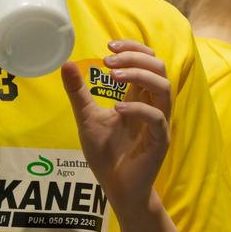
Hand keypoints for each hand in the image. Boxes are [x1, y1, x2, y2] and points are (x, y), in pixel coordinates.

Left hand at [61, 40, 171, 217]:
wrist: (116, 187)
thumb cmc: (106, 153)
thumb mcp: (86, 117)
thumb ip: (79, 92)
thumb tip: (65, 63)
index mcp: (139, 97)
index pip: (147, 62)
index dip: (133, 48)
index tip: (109, 44)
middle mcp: (152, 105)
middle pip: (159, 68)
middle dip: (136, 57)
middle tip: (109, 59)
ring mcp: (158, 123)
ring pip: (164, 88)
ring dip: (139, 75)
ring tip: (114, 75)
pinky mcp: (159, 141)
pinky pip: (157, 118)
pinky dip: (138, 108)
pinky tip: (117, 107)